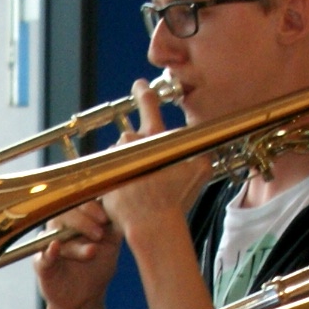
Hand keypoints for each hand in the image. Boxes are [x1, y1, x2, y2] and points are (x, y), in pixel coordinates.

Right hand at [34, 201, 121, 308]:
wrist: (85, 298)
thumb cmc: (98, 267)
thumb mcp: (111, 244)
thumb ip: (115, 225)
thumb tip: (124, 206)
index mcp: (76, 219)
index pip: (77, 202)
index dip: (91, 206)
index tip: (106, 218)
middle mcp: (59, 228)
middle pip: (64, 213)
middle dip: (84, 221)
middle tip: (99, 234)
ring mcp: (49, 245)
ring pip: (56, 234)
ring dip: (75, 242)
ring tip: (92, 252)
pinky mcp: (42, 265)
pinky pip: (42, 256)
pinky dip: (48, 252)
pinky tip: (56, 248)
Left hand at [95, 78, 209, 252]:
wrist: (152, 224)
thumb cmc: (175, 199)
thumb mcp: (198, 172)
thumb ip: (202, 153)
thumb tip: (206, 148)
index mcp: (154, 138)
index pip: (149, 105)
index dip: (144, 92)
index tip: (140, 84)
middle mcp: (131, 144)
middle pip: (131, 135)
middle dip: (137, 150)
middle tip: (147, 169)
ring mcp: (115, 160)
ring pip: (118, 154)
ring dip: (126, 165)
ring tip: (138, 186)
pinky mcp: (102, 176)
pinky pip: (107, 173)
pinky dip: (116, 180)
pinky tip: (128, 194)